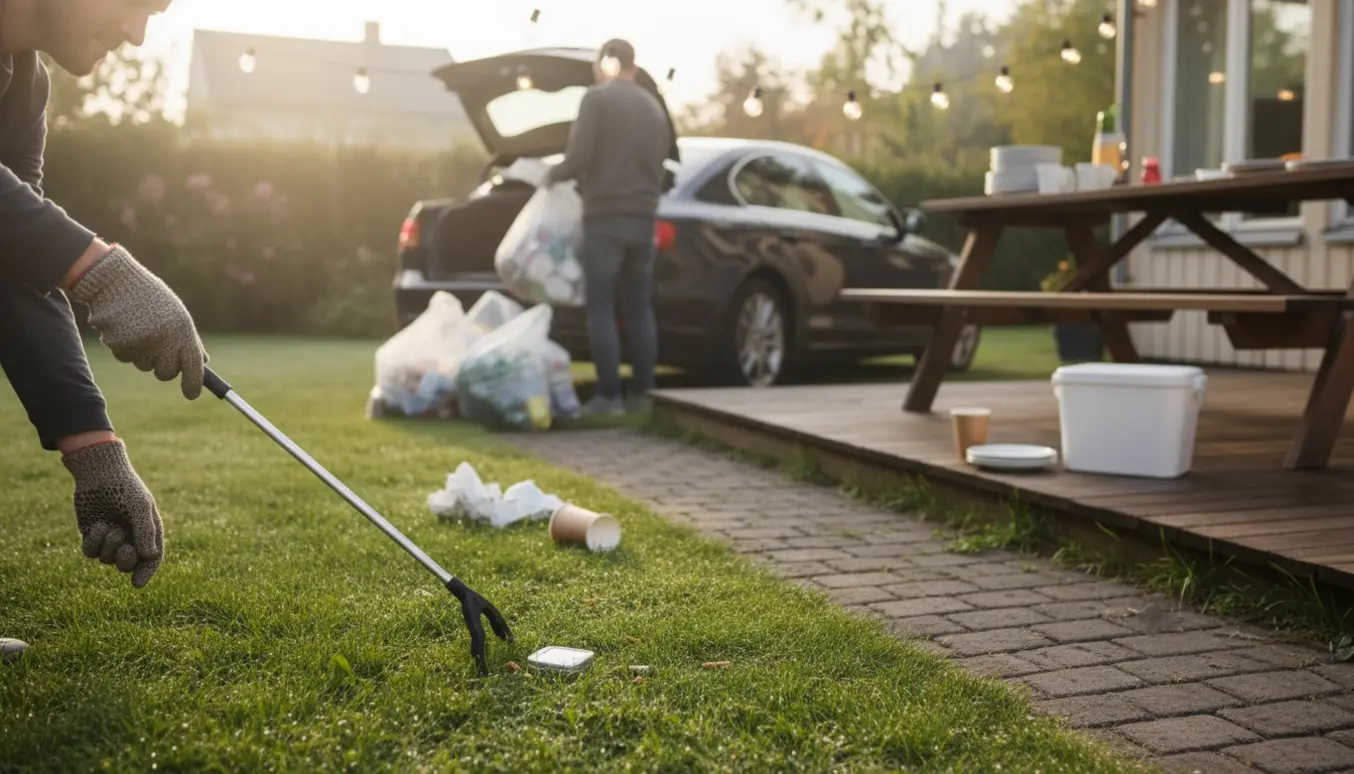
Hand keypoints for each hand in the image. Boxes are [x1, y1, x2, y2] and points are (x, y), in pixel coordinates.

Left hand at [62, 439, 164, 587]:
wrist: (99, 473)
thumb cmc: (125, 488)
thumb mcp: (140, 507)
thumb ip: (145, 532)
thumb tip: (149, 557)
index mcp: (147, 532)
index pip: (151, 558)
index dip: (146, 572)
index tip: (136, 584)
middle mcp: (129, 538)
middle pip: (128, 564)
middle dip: (126, 561)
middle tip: (125, 551)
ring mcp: (109, 538)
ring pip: (107, 559)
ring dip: (107, 546)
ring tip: (107, 526)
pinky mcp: (91, 535)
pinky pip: (90, 552)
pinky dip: (93, 542)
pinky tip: (96, 526)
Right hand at [66, 243, 207, 399]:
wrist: (113, 279)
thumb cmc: (148, 297)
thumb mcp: (175, 314)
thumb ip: (188, 339)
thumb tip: (202, 362)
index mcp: (183, 329)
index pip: (193, 365)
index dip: (193, 383)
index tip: (191, 395)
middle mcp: (165, 339)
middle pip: (166, 373)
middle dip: (162, 367)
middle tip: (156, 349)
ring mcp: (141, 343)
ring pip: (144, 366)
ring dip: (141, 354)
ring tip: (137, 327)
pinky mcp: (119, 345)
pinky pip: (125, 357)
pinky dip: (124, 347)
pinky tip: (122, 327)